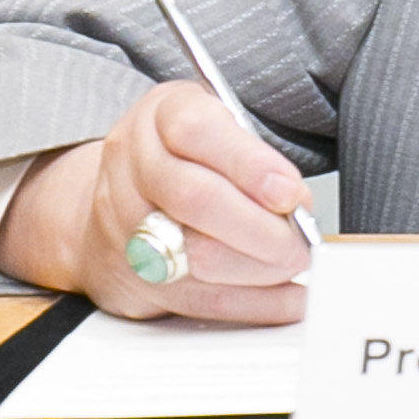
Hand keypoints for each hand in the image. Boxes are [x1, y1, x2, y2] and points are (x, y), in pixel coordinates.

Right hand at [0, 82, 316, 323]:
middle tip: (300, 241)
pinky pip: (200, 299)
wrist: (118, 196)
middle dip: (260, 227)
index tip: (288, 192)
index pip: (197, 132)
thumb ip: (257, 157)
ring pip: (195, 256)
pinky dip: (255, 302)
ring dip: (260, 268)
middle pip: (194, 199)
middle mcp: (133, 166)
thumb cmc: (187, 156)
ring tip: (295, 263)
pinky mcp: (135, 276)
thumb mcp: (221, 127)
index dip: (249, 164)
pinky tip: (289, 298)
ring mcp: (125, 224)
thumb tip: (295, 207)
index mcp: (160, 116)